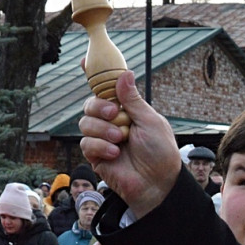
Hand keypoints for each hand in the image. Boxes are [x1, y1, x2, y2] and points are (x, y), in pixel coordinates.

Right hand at [79, 71, 179, 216]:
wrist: (157, 183)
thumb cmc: (160, 152)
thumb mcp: (150, 121)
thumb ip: (133, 100)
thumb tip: (125, 73)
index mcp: (126, 110)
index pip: (106, 89)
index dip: (95, 76)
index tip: (84, 61)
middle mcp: (112, 122)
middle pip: (90, 104)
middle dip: (99, 107)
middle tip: (114, 113)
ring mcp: (102, 138)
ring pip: (85, 122)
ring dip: (103, 129)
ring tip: (121, 139)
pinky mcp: (96, 156)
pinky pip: (85, 143)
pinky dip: (100, 146)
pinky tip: (115, 153)